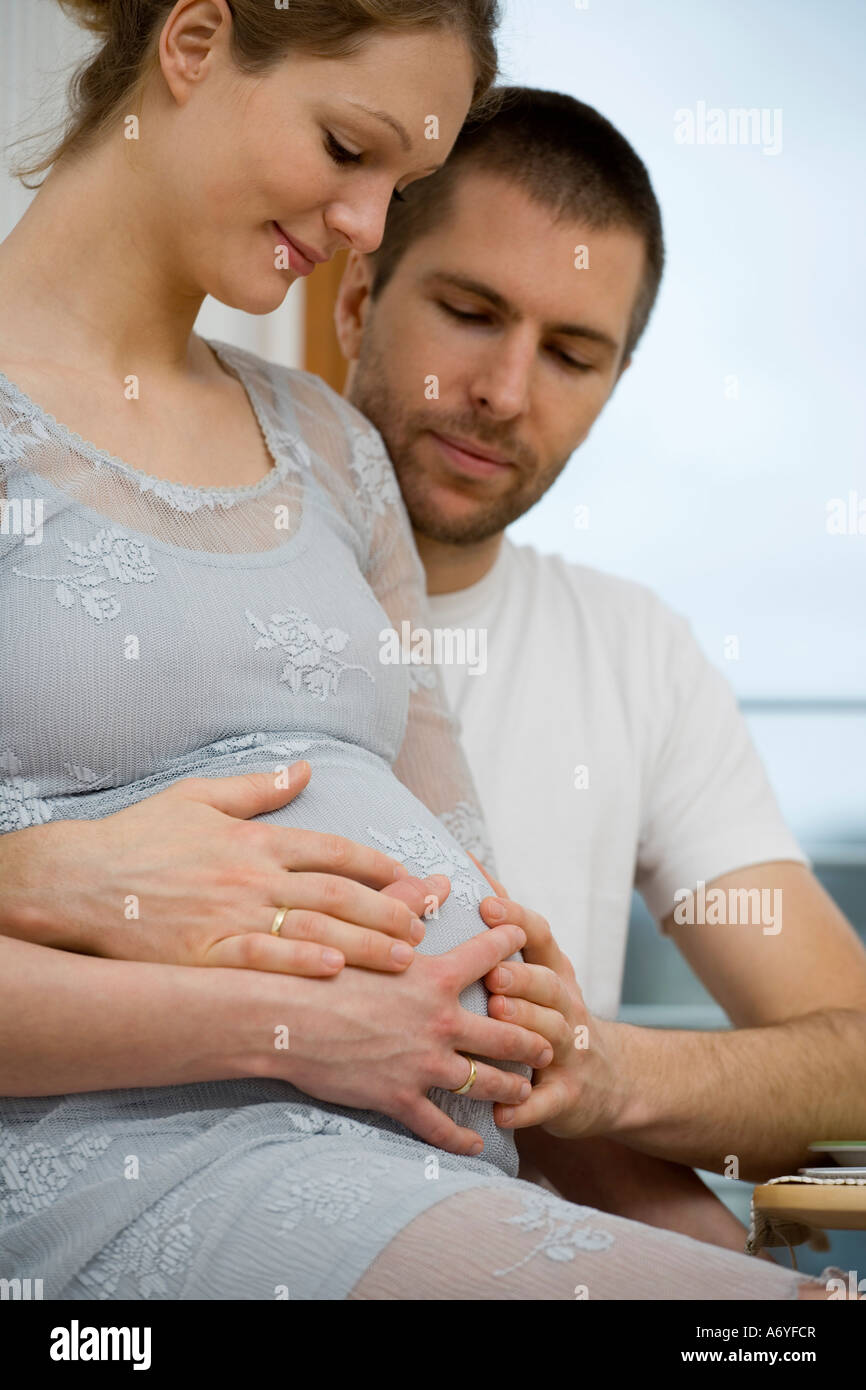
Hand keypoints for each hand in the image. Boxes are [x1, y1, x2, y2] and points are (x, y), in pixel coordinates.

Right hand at [2, 763, 431, 976]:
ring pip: (313, 928)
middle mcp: (251, 877)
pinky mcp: (205, 954)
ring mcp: (230, 917)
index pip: (332, 849)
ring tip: (404, 955)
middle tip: (426, 923)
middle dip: (388, 909)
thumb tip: (305, 768)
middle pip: (337, 893)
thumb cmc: (137, 837)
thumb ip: (257, 787)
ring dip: (365, 942)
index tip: (410, 876)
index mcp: (254, 839)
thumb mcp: (197, 797)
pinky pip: (263, 961)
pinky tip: (336, 970)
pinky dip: (301, 963)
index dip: (378, 864)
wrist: (78, 880)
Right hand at [255, 922, 555, 1155]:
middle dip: (531, 1039)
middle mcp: (441, 1022)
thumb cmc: (316, 967)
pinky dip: (462, 1139)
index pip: (489, 956)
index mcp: (435, 977)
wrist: (282, 1020)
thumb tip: (438, 877)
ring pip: (484, 1082)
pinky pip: (441, 1126)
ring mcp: (423, 1064)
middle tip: (549, 1045)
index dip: (512, 946)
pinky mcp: (400, 1098)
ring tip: (523, 1090)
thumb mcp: (364, 926)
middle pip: (504, 1034)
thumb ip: (407, 901)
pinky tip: (477, 1145)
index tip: (525, 943)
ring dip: (509, 1087)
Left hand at [479, 894, 626, 1138]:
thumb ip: (512, 934)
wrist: (614, 1082)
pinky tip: (500, 1112)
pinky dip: (525, 1109)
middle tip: (491, 973)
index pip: (542, 939)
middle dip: (521, 977)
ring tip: (496, 1019)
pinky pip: (546, 1103)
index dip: (516, 920)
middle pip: (548, 986)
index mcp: (556, 976)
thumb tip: (476, 878)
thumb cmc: (556, 1017)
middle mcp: (567, 1009)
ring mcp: (571, 1053)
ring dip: (524, 1027)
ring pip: (550, 1036)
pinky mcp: (567, 1097)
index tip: (485, 904)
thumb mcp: (545, 974)